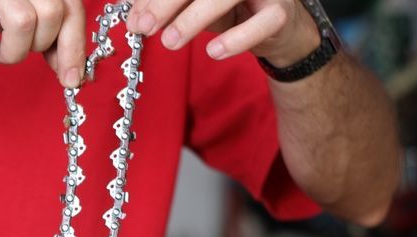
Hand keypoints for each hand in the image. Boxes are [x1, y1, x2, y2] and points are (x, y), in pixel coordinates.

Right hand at [0, 0, 87, 86]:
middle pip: (51, 15)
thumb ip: (45, 36)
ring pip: (23, 24)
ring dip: (9, 52)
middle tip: (16, 49)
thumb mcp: (15, 17)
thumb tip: (73, 71)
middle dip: (38, 46)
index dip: (75, 45)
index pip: (70, 8)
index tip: (72, 79)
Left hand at [126, 0, 321, 66]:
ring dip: (193, 19)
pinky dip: (237, 39)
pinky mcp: (281, 12)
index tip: (135, 19)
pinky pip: (263, 23)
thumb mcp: (194, 6)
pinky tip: (214, 52)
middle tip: (145, 27)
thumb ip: (166, 9)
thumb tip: (135, 19)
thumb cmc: (232, 8)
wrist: (276, 26)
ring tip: (170, 41)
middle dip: (167, 3)